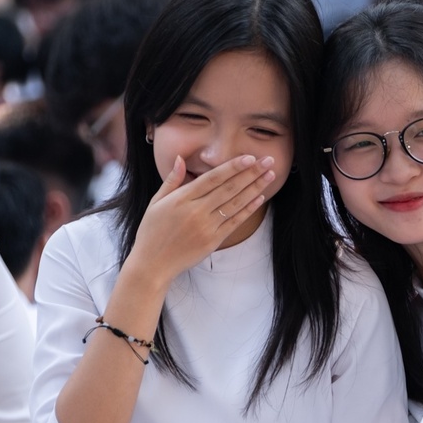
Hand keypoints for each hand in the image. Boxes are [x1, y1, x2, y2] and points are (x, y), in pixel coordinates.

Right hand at [125, 154, 274, 289]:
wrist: (152, 264)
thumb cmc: (152, 231)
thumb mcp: (156, 202)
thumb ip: (172, 180)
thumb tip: (181, 158)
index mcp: (181, 199)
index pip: (212, 178)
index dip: (233, 167)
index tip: (250, 157)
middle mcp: (196, 212)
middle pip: (229, 188)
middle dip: (251, 173)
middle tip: (268, 160)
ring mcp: (206, 227)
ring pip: (235, 204)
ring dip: (255, 188)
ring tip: (270, 175)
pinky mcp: (213, 241)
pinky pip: (235, 222)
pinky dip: (248, 209)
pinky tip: (260, 197)